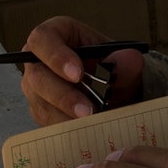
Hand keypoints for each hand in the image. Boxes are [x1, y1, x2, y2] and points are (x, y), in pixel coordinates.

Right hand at [19, 15, 144, 124]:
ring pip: (40, 104)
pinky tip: (86, 132)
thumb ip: (126, 62)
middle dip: (63, 95)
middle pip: (37, 76)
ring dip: (66, 117)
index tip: (77, 74)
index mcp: (56, 36)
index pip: (42, 38)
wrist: (115, 94)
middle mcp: (39, 61)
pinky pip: (47, 123)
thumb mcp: (123, 63)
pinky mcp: (41, 111)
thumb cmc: (111, 70)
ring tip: (92, 124)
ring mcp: (37, 89)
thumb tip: (130, 59)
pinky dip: (67, 129)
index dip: (55, 56)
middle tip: (87, 110)